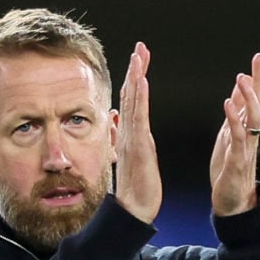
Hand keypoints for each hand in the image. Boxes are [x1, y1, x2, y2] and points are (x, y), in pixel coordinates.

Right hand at [115, 42, 161, 223]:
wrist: (133, 212)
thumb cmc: (136, 191)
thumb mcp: (133, 161)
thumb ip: (126, 141)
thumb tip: (118, 125)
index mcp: (129, 136)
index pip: (132, 102)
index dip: (135, 79)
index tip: (140, 58)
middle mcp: (128, 134)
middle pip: (131, 96)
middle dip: (136, 70)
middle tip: (140, 47)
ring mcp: (131, 139)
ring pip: (133, 102)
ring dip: (136, 77)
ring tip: (139, 55)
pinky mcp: (137, 148)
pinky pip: (138, 118)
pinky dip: (139, 98)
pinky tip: (142, 82)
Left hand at [210, 53, 259, 215]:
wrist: (232, 203)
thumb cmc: (230, 169)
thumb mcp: (229, 135)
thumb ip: (236, 112)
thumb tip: (240, 88)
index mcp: (247, 128)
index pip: (257, 98)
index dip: (259, 77)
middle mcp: (251, 135)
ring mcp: (246, 148)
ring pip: (254, 119)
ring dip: (249, 97)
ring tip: (242, 78)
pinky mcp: (237, 161)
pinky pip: (238, 138)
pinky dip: (234, 120)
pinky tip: (228, 104)